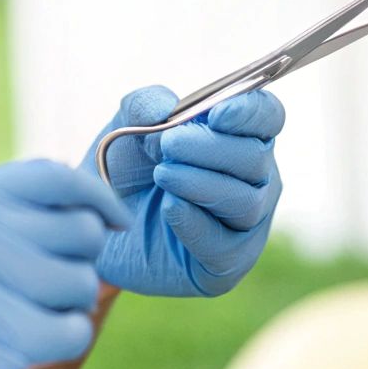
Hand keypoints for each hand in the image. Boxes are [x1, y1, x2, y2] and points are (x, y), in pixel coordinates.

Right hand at [0, 159, 128, 368]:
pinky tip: (27, 340)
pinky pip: (67, 334)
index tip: (108, 221)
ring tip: (25, 313)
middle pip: (81, 235)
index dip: (97, 198)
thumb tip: (73, 204)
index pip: (57, 178)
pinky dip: (60, 338)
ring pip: (81, 287)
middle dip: (76, 260)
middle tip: (45, 282)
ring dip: (67, 303)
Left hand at [82, 85, 283, 296]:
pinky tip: (170, 208)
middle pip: (257, 158)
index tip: (217, 113)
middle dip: (212, 148)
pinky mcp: (228, 262)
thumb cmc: (124, 168)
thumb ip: (143, 106)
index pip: (268, 116)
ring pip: (246, 201)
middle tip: (168, 145)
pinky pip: (226, 244)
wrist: (100, 224)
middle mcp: (254, 178)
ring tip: (163, 175)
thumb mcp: (124, 127)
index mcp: (240, 136)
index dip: (251, 112)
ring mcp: (246, 223)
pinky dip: (196, 222)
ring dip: (202, 184)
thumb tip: (168, 106)